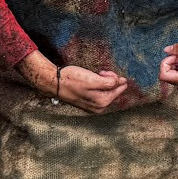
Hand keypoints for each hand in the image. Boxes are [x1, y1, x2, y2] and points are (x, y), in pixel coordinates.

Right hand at [26, 56, 143, 113]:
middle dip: (109, 79)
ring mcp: (93, 106)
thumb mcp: (92, 79)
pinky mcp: (88, 102)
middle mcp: (99, 107)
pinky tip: (91, 81)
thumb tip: (122, 82)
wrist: (56, 83)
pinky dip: (98, 85)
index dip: (114, 77)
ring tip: (95, 75)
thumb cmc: (73, 80)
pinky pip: (100, 93)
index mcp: (102, 102)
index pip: (118, 87)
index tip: (103, 71)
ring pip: (107, 91)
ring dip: (103, 82)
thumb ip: (109, 82)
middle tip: (99, 72)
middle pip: (113, 90)